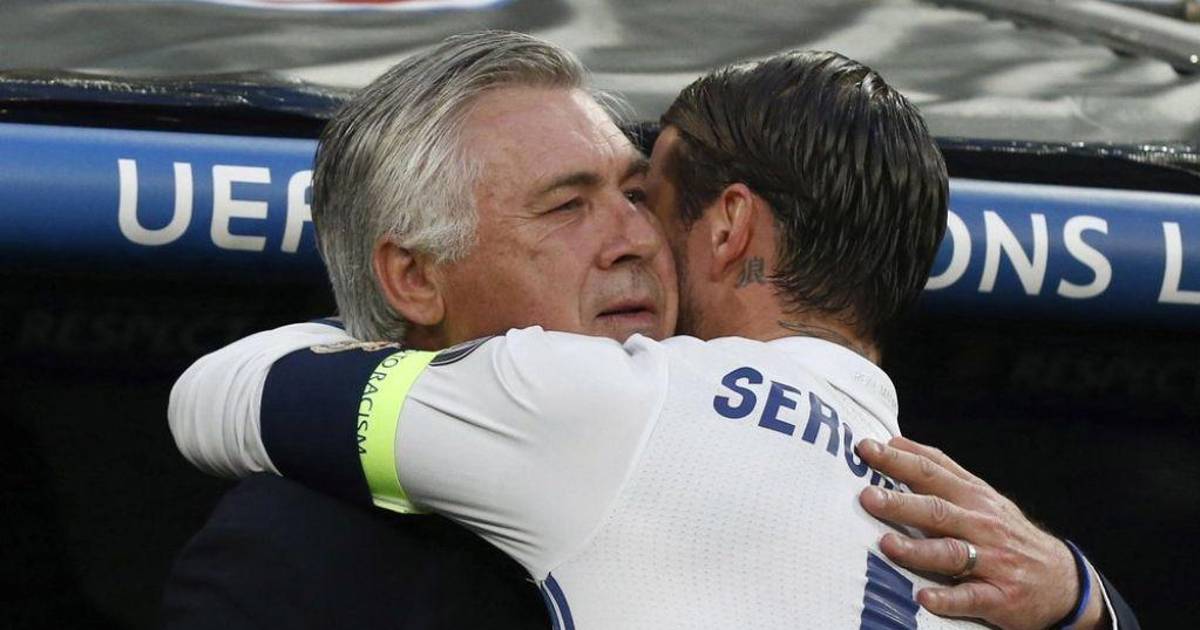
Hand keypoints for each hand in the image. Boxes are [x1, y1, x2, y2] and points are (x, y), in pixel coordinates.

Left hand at [856, 436, 1104, 629]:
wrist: (1063, 579)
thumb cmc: (1007, 532)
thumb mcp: (982, 495)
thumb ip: (942, 471)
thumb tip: (896, 443)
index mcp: (974, 497)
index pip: (932, 472)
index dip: (900, 459)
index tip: (867, 448)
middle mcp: (981, 525)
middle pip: (937, 510)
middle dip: (901, 503)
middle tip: (867, 496)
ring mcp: (992, 561)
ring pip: (951, 552)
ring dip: (918, 549)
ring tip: (886, 544)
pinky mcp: (1000, 596)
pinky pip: (971, 597)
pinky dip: (948, 597)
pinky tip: (924, 597)